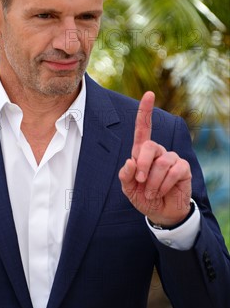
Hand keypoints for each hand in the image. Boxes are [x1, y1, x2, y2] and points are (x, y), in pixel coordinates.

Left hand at [118, 91, 191, 226]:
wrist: (161, 213)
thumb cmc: (143, 197)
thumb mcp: (128, 189)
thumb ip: (125, 176)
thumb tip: (130, 161)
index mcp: (142, 153)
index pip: (143, 129)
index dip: (145, 112)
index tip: (149, 94)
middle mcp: (158, 152)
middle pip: (149, 146)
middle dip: (142, 165)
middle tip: (140, 182)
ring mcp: (172, 159)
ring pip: (161, 163)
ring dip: (152, 182)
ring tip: (151, 192)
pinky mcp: (183, 168)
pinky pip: (173, 172)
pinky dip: (164, 185)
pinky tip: (162, 191)